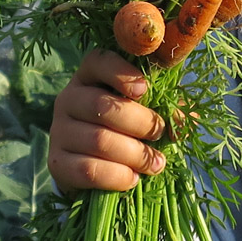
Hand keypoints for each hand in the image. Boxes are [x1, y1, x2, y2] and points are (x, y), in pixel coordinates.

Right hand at [47, 48, 166, 192]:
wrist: (92, 166)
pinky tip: (133, 179)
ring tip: (156, 164)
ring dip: (134, 154)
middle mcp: (68, 98)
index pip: (98, 61)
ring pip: (98, 140)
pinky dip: (117, 176)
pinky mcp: (57, 162)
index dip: (121, 72)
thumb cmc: (126, 128)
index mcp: (90, 76)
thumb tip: (184, 120)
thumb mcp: (144, 110)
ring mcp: (59, 130)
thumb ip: (165, 107)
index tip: (145, 90)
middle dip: (139, 122)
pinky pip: (88, 170)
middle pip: (102, 106)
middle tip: (160, 134)